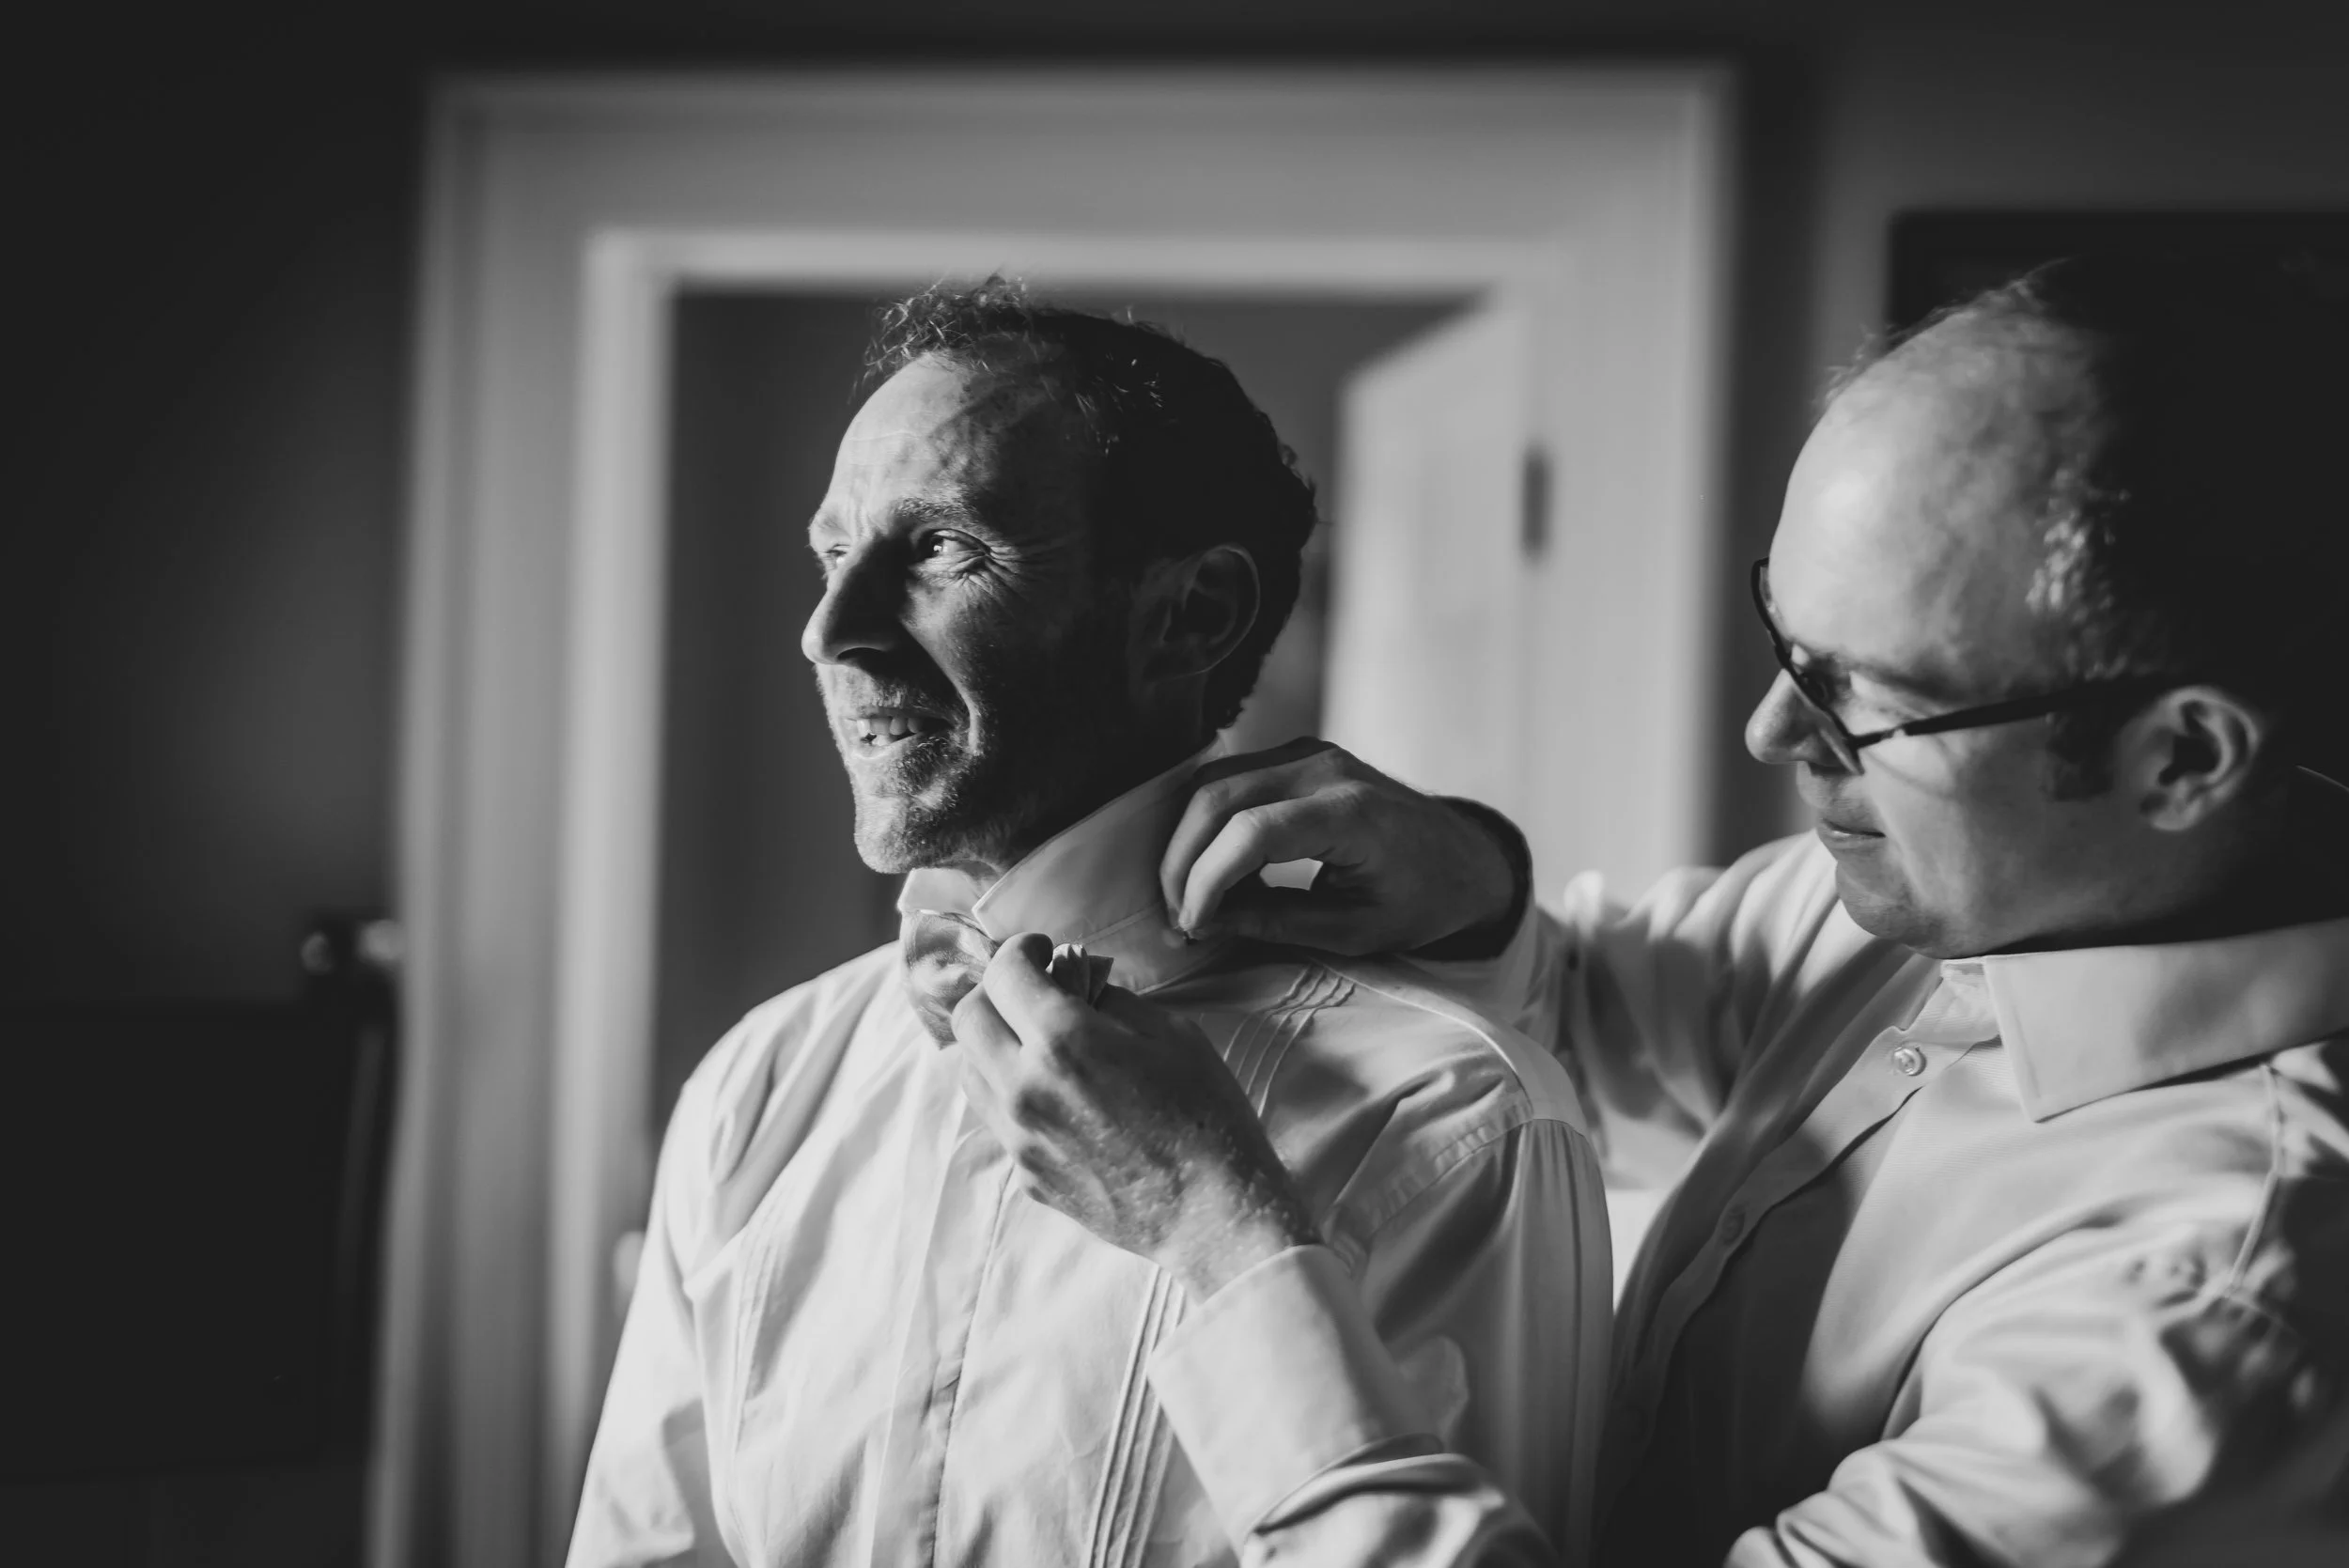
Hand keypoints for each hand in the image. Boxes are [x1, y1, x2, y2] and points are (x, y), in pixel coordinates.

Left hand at [953, 934, 1318, 1299]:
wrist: (1213, 1213)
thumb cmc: (1207, 1117)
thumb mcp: (1173, 1033)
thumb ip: (1111, 1001)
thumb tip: (1076, 986)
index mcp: (1064, 1042)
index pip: (1004, 973)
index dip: (1021, 950)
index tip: (1042, 951)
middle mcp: (1024, 1088)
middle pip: (967, 1019)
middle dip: (995, 991)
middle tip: (1032, 991)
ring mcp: (1019, 1137)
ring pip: (969, 1071)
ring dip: (993, 1043)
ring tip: (1036, 1043)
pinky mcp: (1026, 1173)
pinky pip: (997, 1117)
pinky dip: (1012, 1091)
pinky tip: (1057, 1094)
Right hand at [1160, 738, 1522, 955]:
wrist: (1464, 857)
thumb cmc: (1422, 899)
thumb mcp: (1356, 931)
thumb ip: (1278, 923)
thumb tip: (1207, 922)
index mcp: (1351, 813)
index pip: (1252, 832)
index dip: (1208, 880)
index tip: (1193, 926)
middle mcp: (1325, 768)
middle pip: (1218, 798)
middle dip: (1183, 862)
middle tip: (1181, 918)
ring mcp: (1310, 753)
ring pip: (1214, 782)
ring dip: (1188, 842)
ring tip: (1194, 899)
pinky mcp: (1299, 753)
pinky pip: (1231, 778)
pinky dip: (1208, 823)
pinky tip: (1214, 869)